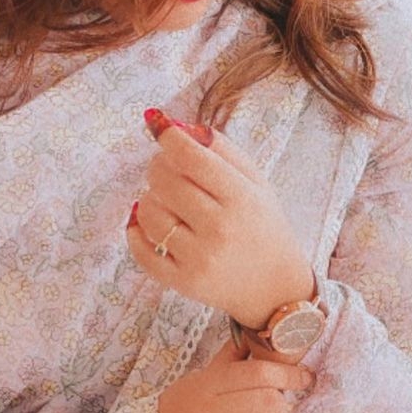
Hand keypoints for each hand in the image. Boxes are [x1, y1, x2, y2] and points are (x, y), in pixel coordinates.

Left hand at [126, 109, 314, 328]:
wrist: (275, 287)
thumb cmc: (262, 226)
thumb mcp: (255, 181)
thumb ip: (220, 149)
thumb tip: (176, 125)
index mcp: (242, 199)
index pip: (191, 158)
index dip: (168, 138)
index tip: (161, 130)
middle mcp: (220, 229)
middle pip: (164, 181)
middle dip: (158, 167)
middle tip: (168, 169)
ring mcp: (199, 259)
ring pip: (149, 212)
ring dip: (150, 199)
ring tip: (167, 201)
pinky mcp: (182, 282)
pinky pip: (141, 251)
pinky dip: (136, 232)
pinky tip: (148, 223)